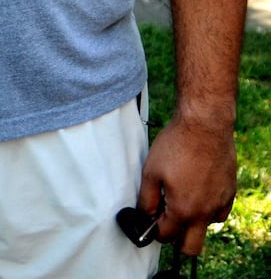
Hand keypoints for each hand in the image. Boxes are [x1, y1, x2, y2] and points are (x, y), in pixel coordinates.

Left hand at [137, 114, 236, 255]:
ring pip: (205, 228)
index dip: (153, 228)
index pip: (165, 236)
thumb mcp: (151, 171)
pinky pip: (219, 213)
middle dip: (175, 239)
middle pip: (191, 247)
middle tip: (165, 219)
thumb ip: (147, 199)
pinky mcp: (229, 193)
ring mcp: (220, 204)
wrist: (204, 126)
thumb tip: (145, 216)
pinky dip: (207, 210)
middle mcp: (204, 213)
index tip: (149, 216)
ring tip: (179, 197)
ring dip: (192, 221)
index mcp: (183, 210)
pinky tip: (196, 192)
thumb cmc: (176, 146)